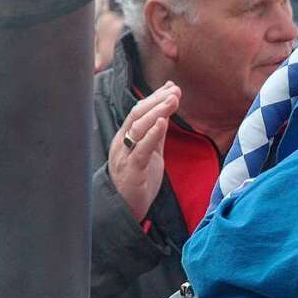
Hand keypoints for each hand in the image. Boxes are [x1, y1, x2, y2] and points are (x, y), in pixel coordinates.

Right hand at [107, 81, 180, 220]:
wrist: (126, 210)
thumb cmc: (137, 181)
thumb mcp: (150, 153)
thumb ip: (156, 134)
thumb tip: (166, 113)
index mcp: (125, 137)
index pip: (138, 111)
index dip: (155, 97)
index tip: (172, 87)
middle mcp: (122, 143)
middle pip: (137, 115)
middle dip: (157, 100)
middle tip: (175, 90)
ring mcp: (125, 156)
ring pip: (138, 128)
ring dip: (157, 112)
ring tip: (172, 100)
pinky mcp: (132, 170)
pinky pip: (142, 149)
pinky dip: (152, 134)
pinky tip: (163, 123)